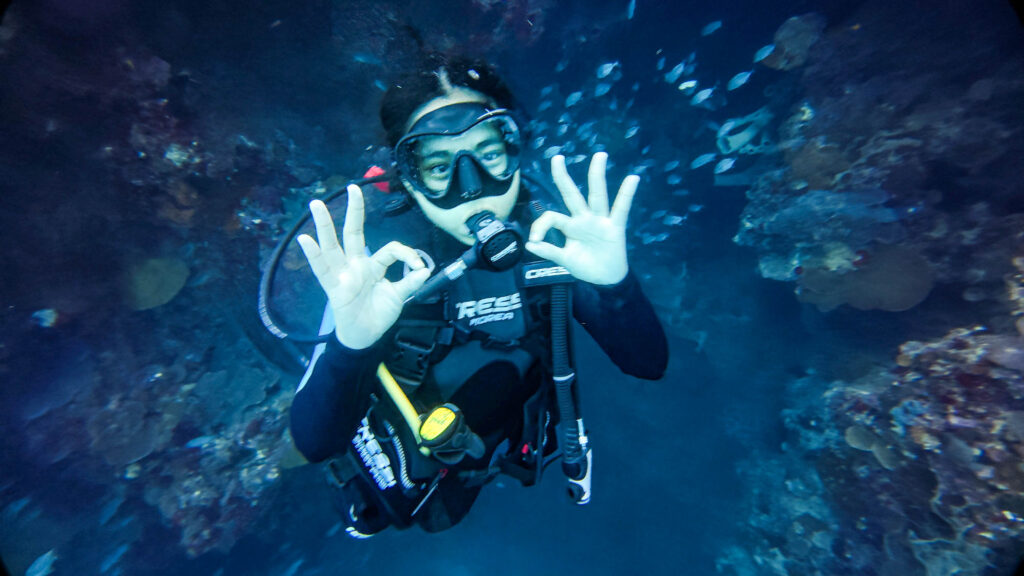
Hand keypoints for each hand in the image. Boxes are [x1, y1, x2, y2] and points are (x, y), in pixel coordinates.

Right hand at [297, 185, 429, 348]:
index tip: (420, 266)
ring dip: (324, 225)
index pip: (389, 250)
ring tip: (316, 204)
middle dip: (354, 211)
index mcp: (373, 265)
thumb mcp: (399, 297)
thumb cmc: (378, 314)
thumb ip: (410, 282)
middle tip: (353, 188)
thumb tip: (425, 269)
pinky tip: (305, 239)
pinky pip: (322, 269)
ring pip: (333, 245)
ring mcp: (343, 274)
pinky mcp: (333, 287)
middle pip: (353, 233)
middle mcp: (356, 265)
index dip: (406, 253)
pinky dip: (313, 255)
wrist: (365, 337)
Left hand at [526, 152, 638, 284]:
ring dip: (597, 175)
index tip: (534, 240)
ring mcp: (600, 221)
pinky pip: (621, 209)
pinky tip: (632, 178)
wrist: (606, 279)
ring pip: (597, 195)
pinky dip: (627, 194)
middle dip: (563, 177)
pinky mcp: (615, 228)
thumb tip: (530, 244)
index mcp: (570, 226)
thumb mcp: (565, 260)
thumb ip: (550, 251)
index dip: (540, 225)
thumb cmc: (586, 265)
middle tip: (556, 157)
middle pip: (571, 194)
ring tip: (599, 155)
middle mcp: (584, 219)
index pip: (552, 217)